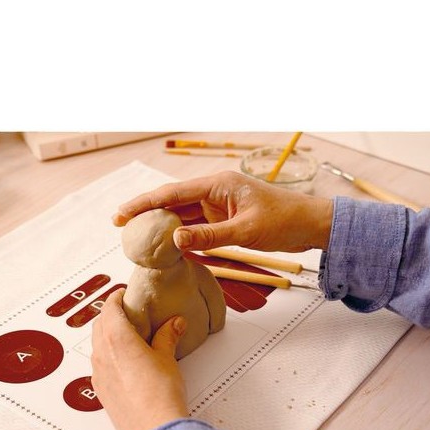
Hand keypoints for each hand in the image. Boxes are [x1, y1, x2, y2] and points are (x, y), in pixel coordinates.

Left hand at [91, 288, 188, 429]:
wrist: (154, 427)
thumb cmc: (159, 395)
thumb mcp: (167, 358)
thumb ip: (168, 336)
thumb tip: (174, 324)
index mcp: (116, 338)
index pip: (109, 307)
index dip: (116, 298)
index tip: (124, 295)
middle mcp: (102, 354)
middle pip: (99, 324)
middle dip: (110, 314)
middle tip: (127, 312)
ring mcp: (98, 373)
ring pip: (97, 345)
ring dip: (107, 335)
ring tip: (127, 336)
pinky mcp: (100, 390)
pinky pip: (99, 364)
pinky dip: (107, 355)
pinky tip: (123, 362)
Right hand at [113, 170, 333, 252]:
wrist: (310, 224)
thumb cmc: (284, 221)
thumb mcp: (246, 230)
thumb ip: (209, 236)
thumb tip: (175, 240)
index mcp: (218, 184)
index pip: (173, 193)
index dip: (144, 203)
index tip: (122, 213)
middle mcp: (214, 191)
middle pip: (172, 202)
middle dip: (146, 213)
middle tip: (118, 224)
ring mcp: (218, 205)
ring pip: (181, 214)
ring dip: (160, 225)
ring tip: (135, 237)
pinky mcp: (224, 219)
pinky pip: (195, 227)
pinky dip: (180, 235)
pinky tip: (164, 245)